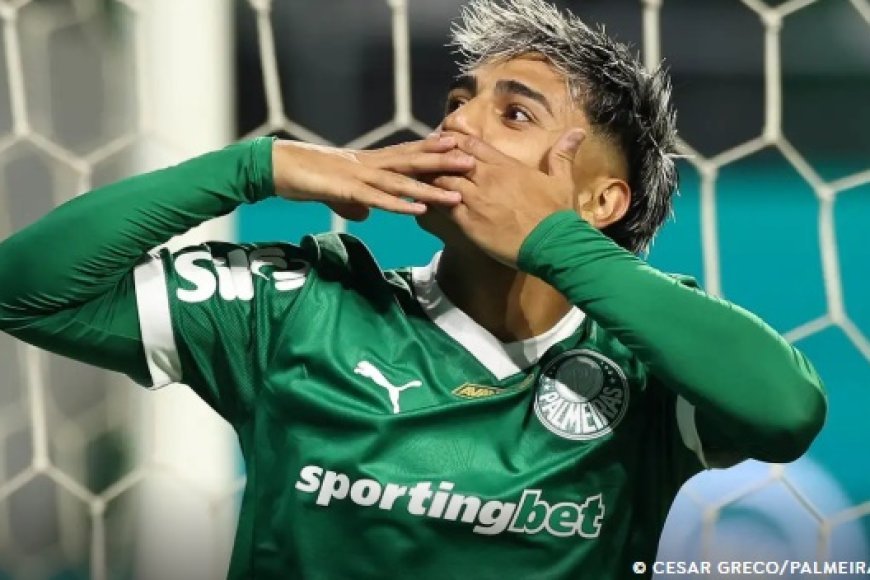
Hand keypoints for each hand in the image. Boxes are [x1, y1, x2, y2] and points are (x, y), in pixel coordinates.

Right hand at [272, 135, 474, 220]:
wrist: (277, 167)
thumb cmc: (305, 177)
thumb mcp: (336, 193)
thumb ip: (355, 203)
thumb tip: (367, 214)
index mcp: (369, 163)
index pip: (408, 154)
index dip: (434, 151)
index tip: (461, 146)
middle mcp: (369, 164)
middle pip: (414, 162)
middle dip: (444, 162)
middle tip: (474, 159)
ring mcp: (360, 176)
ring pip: (403, 181)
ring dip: (431, 187)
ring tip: (458, 190)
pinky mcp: (348, 189)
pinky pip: (379, 199)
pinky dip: (401, 205)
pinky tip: (420, 209)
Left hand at [431, 129, 585, 266]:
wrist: (553, 244)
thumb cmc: (558, 214)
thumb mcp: (563, 180)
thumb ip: (562, 154)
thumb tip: (577, 131)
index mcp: (506, 166)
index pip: (472, 144)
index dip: (454, 141)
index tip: (443, 140)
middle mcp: (487, 178)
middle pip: (451, 159)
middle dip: (436, 157)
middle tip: (422, 157)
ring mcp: (476, 200)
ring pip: (442, 181)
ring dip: (430, 178)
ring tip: (416, 177)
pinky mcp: (469, 222)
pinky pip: (442, 207)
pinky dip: (431, 201)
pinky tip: (421, 200)